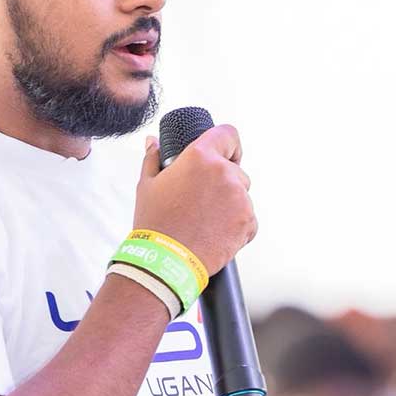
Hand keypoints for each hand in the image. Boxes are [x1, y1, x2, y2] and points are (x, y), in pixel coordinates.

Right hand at [133, 125, 256, 275]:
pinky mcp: (248, 221)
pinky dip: (237, 226)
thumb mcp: (147, 185)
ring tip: (205, 221)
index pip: (228, 134)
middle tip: (202, 202)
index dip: (229, 145)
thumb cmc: (155, 222)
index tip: (226, 156)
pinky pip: (248, 219)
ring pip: (243, 196)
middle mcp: (224, 173)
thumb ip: (153, 158)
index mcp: (200, 156)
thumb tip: (153, 142)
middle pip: (236, 171)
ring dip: (230, 206)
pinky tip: (214, 233)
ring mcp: (239, 197)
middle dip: (224, 184)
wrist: (165, 261)